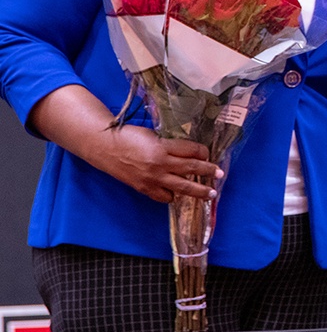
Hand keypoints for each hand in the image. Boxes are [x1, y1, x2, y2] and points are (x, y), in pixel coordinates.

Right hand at [101, 124, 222, 202]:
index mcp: (161, 147)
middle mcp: (159, 164)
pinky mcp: (143, 188)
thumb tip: (187, 152)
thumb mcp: (151, 135)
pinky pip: (163, 196)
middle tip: (220, 174)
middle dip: (208, 172)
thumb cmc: (127, 136)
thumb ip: (168, 144)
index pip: (191, 151)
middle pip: (191, 169)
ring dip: (198, 190)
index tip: (208, 153)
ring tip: (210, 193)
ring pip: (181, 187)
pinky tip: (177, 194)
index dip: (203, 152)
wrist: (102, 147)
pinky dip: (172, 196)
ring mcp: (152, 178)